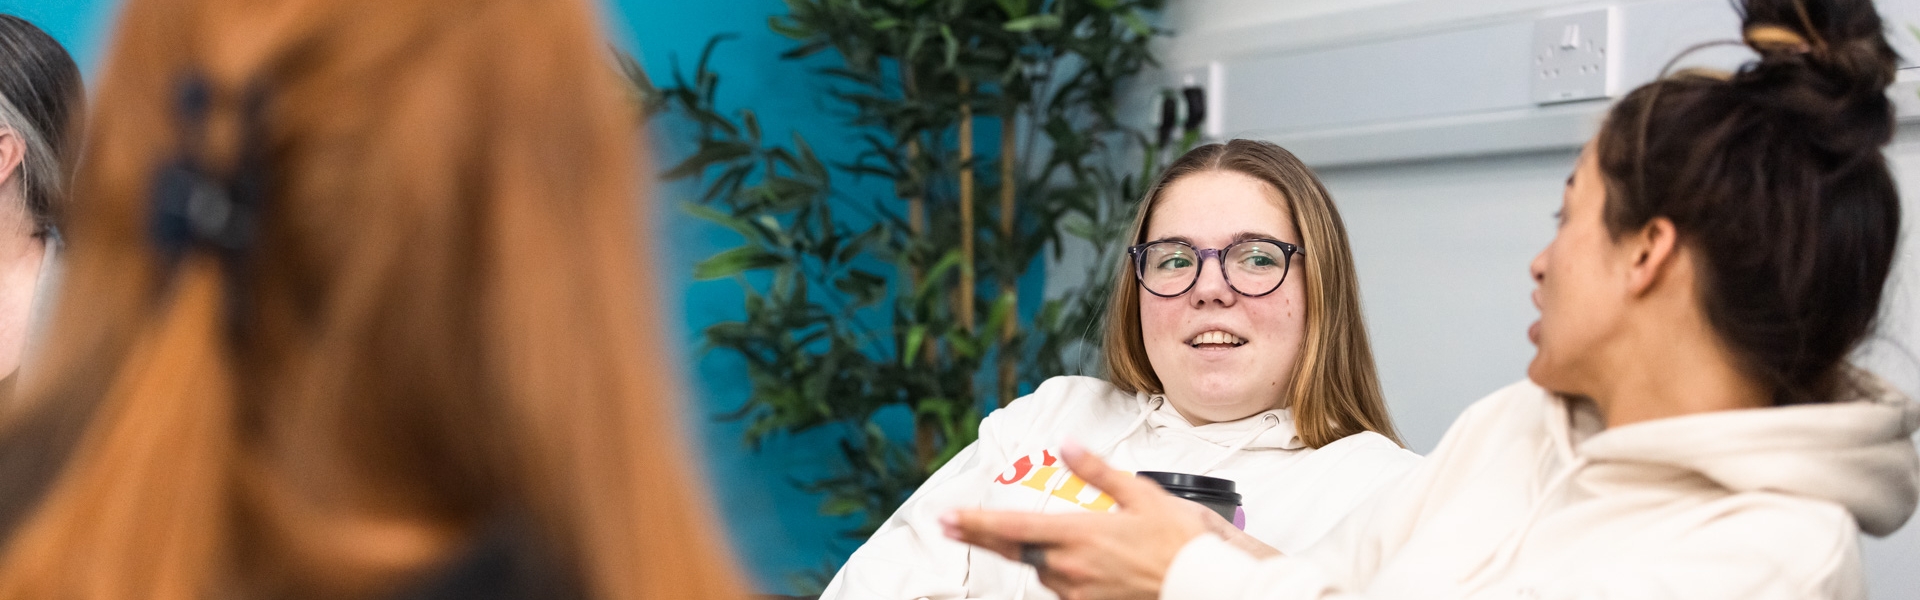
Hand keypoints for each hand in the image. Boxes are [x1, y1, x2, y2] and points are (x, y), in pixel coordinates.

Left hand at [940, 442, 1214, 599]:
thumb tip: (1067, 446)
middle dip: (983, 535)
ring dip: (1037, 555)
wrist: (1203, 585)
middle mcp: (1070, 567)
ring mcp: (1078, 592)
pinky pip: (1064, 589)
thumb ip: (1096, 471)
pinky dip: (1061, 574)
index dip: (974, 522)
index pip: (1011, 526)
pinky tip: (1078, 565)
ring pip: (1042, 570)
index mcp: (1078, 533)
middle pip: (1015, 550)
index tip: (947, 517)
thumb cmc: (1179, 542)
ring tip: (1063, 542)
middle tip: (951, 524)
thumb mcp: (1140, 494)